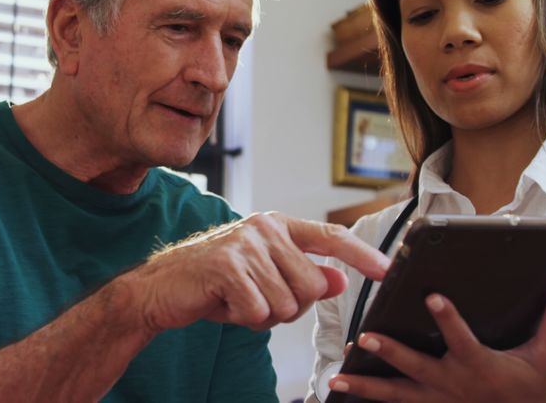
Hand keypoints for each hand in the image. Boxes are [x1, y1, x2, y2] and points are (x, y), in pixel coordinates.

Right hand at [125, 212, 390, 331]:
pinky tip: (223, 304)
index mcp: (277, 226)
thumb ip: (303, 276)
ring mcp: (245, 243)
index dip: (361, 255)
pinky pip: (258, 311)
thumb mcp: (264, 278)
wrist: (160, 288)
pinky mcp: (227, 265)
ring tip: (235, 300)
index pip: (329, 237)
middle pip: (310, 286)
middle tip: (254, 299)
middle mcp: (264, 228)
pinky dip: (243, 319)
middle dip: (287, 306)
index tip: (386, 269)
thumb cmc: (215, 283)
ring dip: (262, 315)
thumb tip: (339, 280)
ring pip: (286, 303)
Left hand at [329, 279, 545, 402]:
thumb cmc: (533, 392)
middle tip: (367, 339)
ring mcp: (438, 402)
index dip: (447, 317)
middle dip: (391, 353)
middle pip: (416, 367)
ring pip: (396, 394)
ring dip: (365, 387)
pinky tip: (345, 396)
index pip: (460, 337)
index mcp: (479, 365)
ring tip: (336, 379)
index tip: (432, 296)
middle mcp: (453, 385)